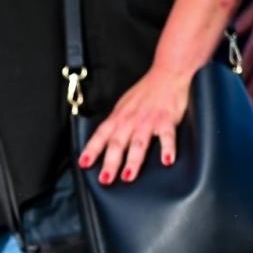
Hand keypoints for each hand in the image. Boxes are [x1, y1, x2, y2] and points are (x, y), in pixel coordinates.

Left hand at [76, 64, 192, 184]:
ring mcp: (149, 121)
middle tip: (105, 179)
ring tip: (128, 176)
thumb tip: (103, 144)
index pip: (101, 135)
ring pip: (139, 143)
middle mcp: (131, 120)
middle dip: (110, 162)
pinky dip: (168, 148)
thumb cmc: (145, 92)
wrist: (167, 73)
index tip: (84, 164)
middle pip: (118, 143)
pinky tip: (167, 161)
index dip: (91, 150)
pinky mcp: (167, 120)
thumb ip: (115, 125)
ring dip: (133, 160)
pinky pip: (167, 136)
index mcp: (119, 118)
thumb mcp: (123, 107)